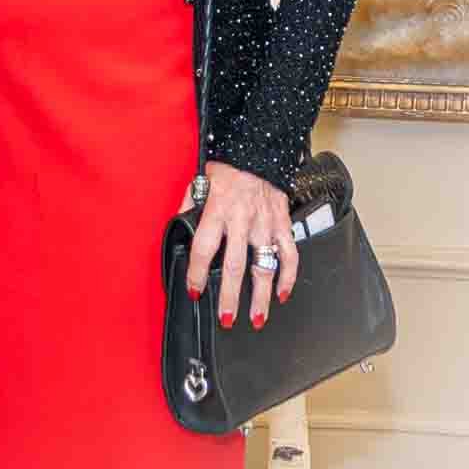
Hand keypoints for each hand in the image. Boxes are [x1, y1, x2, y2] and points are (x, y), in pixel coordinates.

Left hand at [179, 160, 298, 330]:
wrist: (258, 149)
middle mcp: (241, 220)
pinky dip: (289, 276)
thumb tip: (179, 226)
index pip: (203, 248)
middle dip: (229, 296)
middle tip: (226, 318)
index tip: (193, 290)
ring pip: (264, 266)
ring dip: (260, 296)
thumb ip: (188, 206)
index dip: (196, 273)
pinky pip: (289, 254)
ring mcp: (264, 224)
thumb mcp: (199, 181)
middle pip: (234, 266)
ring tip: (256, 319)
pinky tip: (283, 294)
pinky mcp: (282, 223)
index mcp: (217, 210)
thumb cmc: (227, 167)